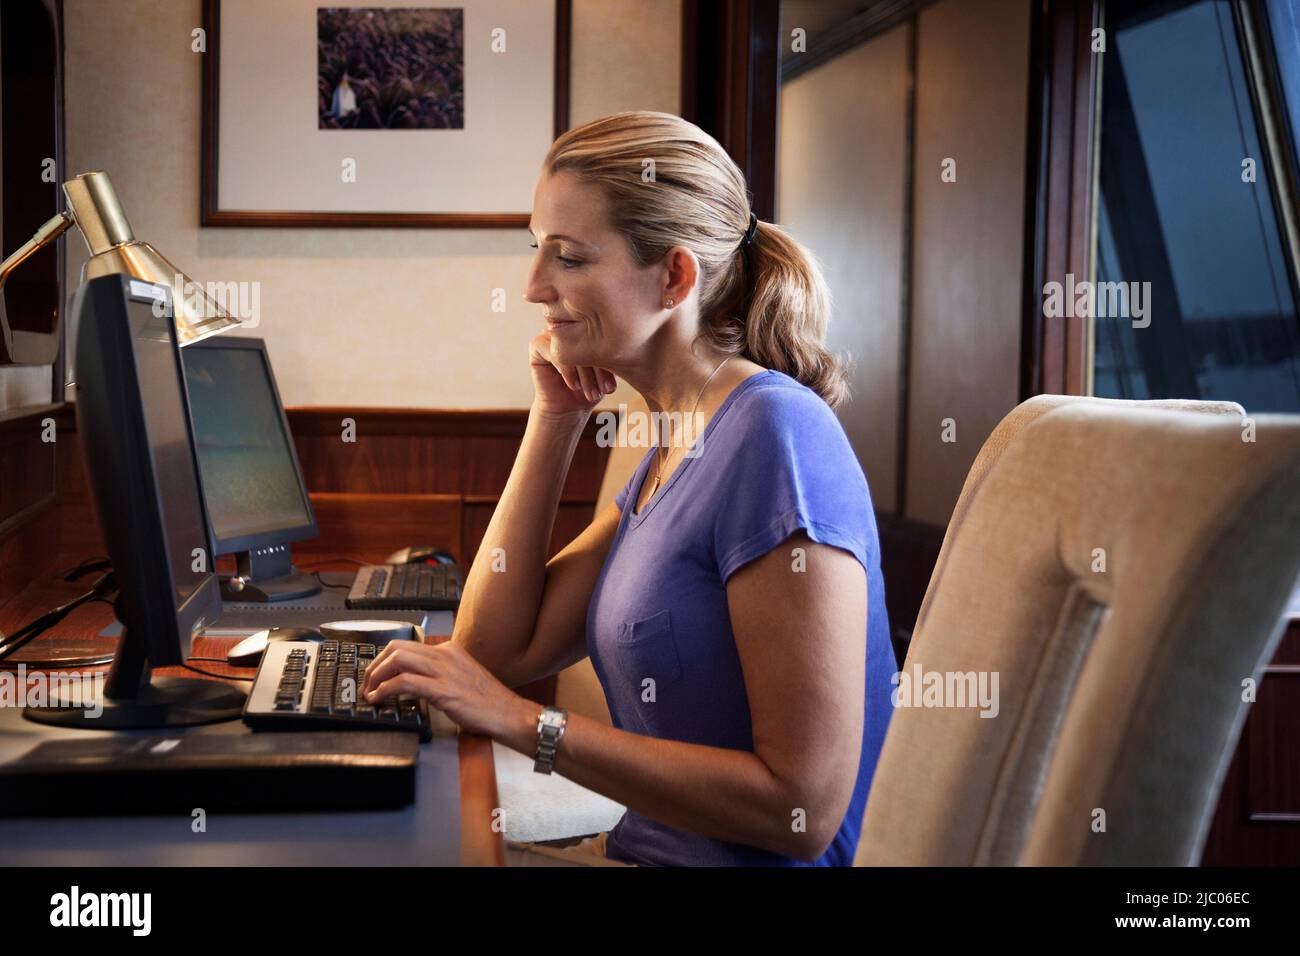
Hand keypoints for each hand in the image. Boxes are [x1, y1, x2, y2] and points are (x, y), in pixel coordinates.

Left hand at [362, 639, 533, 739]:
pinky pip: (405, 681)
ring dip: (376, 675)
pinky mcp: (442, 689)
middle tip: (367, 683)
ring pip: (398, 659)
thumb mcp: (461, 677)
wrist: (507, 713)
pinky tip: (380, 698)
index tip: (376, 674)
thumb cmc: (487, 701)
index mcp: (449, 650)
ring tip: (370, 691)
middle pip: (397, 647)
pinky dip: (385, 689)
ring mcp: (444, 671)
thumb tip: (412, 682)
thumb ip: (439, 674)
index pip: (407, 645)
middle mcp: (445, 655)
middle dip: (375, 665)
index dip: (385, 660)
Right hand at [529, 330, 616, 416]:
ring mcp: (552, 333)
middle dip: (598, 366)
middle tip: (605, 389)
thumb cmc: (592, 387)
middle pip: (587, 338)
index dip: (610, 359)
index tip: (614, 385)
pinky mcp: (537, 344)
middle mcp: (570, 325)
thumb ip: (614, 352)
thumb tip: (626, 343)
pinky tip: (574, 385)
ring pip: (571, 345)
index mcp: (589, 326)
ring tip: (592, 392)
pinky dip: (566, 369)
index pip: (602, 335)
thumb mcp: (608, 370)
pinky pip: (552, 351)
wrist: (569, 408)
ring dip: (584, 371)